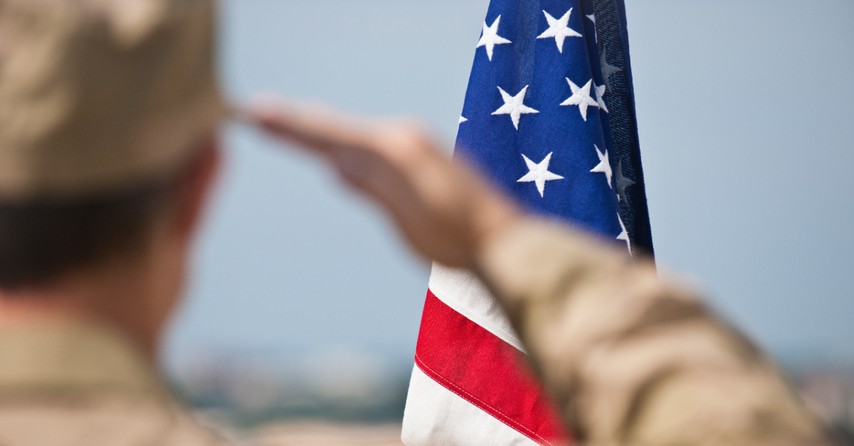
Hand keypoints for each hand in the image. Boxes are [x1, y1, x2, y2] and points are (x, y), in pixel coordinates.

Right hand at [247, 100, 522, 268]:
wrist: (503, 240)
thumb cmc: (458, 239)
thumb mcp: (412, 221)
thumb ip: (374, 190)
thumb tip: (335, 166)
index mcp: (397, 152)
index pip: (332, 136)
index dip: (293, 128)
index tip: (257, 115)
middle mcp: (403, 139)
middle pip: (337, 129)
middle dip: (296, 122)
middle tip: (255, 111)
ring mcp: (412, 145)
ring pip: (351, 134)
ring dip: (315, 129)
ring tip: (279, 120)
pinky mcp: (418, 158)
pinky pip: (367, 145)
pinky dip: (341, 141)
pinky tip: (331, 146)